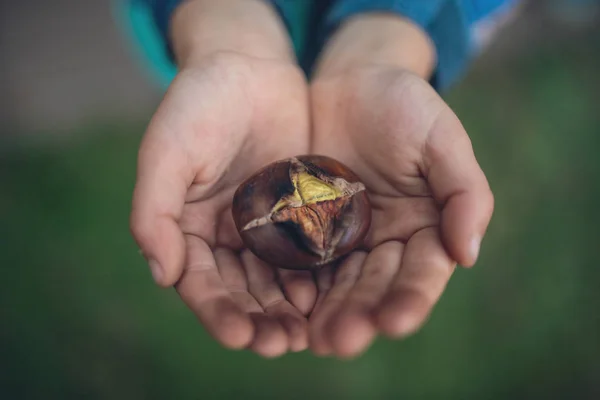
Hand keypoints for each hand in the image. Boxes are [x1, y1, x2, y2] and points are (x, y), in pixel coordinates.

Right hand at [130, 0, 316, 357]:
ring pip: (276, 280)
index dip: (217, 311)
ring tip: (308, 335)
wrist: (250, 68)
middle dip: (259, 320)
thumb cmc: (200, 104)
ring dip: (289, 310)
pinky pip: (307, 252)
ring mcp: (263, 228)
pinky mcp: (298, 215)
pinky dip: (316, 278)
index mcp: (187, 228)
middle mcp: (225, 237)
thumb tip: (161, 273)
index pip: (200, 283)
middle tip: (280, 344)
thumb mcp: (168, 150)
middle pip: (241, 290)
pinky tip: (330, 297)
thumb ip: (154, 210)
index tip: (239, 335)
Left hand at [306, 16, 493, 357]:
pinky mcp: (306, 229)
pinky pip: (299, 260)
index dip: (411, 297)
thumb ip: (463, 192)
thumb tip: (467, 255)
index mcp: (425, 228)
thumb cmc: (404, 105)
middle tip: (341, 341)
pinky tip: (283, 307)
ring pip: (336, 284)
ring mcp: (343, 239)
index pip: (422, 272)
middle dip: (360, 315)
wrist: (350, 82)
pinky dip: (293, 285)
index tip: (396, 320)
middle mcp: (384, 242)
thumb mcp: (442, 138)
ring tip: (313, 338)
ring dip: (326, 313)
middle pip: (375, 286)